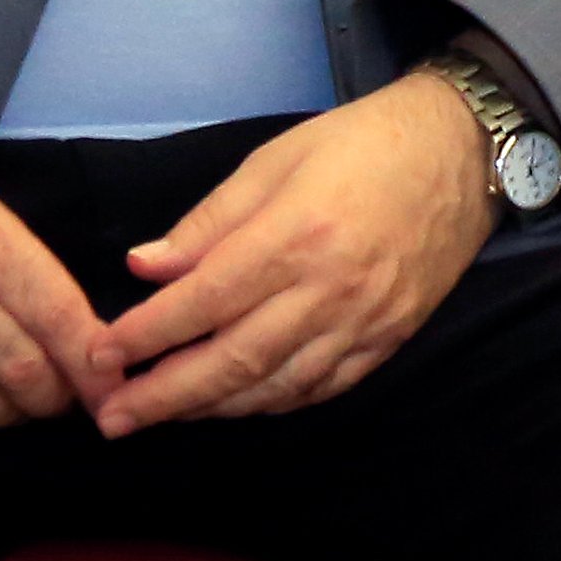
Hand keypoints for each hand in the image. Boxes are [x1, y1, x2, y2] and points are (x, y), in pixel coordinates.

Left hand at [93, 72, 495, 435]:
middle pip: (232, 361)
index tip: (100, 356)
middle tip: (113, 417)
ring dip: (212, 407)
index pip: (202, 302)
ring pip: (274, 386)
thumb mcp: (274, 159)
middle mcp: (329, 289)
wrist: (461, 150)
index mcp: (295, 235)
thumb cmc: (360, 142)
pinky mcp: (390, 338)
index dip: (145, 335)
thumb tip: (144, 267)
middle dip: (164, 396)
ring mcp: (364, 321)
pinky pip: (321, 388)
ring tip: (163, 413)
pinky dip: (272, 403)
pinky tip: (237, 403)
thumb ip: (209, 221)